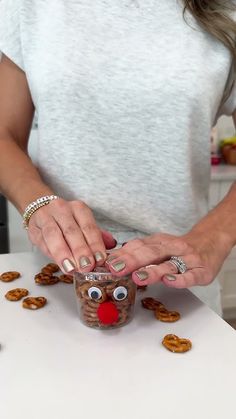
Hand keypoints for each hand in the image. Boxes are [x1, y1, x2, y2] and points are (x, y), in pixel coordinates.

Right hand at [27, 198, 115, 272]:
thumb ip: (96, 235)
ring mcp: (46, 217)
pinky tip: (59, 264)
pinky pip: (43, 241)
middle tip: (87, 267)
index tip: (100, 259)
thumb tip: (112, 245)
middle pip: (72, 231)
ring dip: (64, 254)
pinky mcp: (34, 228)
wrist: (41, 210)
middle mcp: (62, 209)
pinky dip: (52, 254)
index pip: (89, 226)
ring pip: (54, 235)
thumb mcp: (83, 224)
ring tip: (71, 269)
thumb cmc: (66, 221)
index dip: (95, 244)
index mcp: (79, 208)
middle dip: (80, 250)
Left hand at [105, 229, 231, 287]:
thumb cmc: (178, 249)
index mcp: (159, 242)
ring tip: (137, 277)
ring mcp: (187, 259)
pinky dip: (179, 279)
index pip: (139, 246)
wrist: (210, 242)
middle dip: (132, 260)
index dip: (123, 253)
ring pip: (168, 265)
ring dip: (152, 270)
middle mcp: (172, 248)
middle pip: (151, 253)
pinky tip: (169, 281)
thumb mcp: (158, 246)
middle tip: (116, 268)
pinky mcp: (201, 271)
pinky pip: (190, 276)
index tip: (107, 262)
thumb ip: (137, 251)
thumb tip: (111, 258)